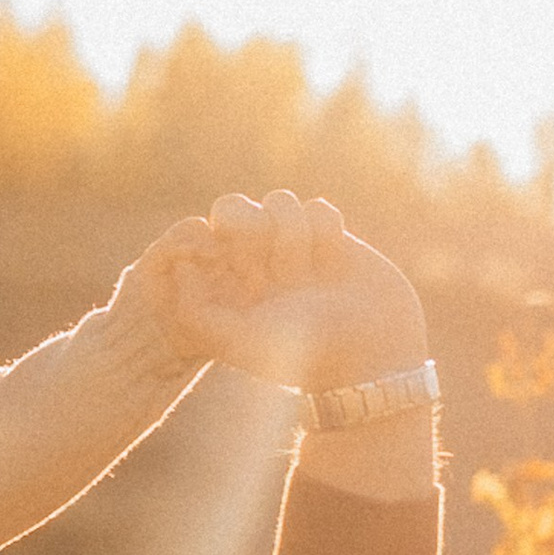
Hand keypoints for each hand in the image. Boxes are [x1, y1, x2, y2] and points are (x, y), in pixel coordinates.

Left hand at [148, 191, 427, 397]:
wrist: (370, 352)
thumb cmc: (299, 351)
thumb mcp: (235, 340)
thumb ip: (194, 311)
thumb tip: (183, 265)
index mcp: (226, 281)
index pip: (205, 233)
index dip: (221, 243)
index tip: (244, 275)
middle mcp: (255, 262)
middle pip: (235, 207)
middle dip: (255, 230)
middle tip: (275, 268)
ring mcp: (293, 248)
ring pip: (280, 202)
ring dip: (293, 234)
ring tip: (306, 274)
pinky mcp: (332, 240)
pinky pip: (318, 208)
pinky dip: (327, 232)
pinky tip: (333, 264)